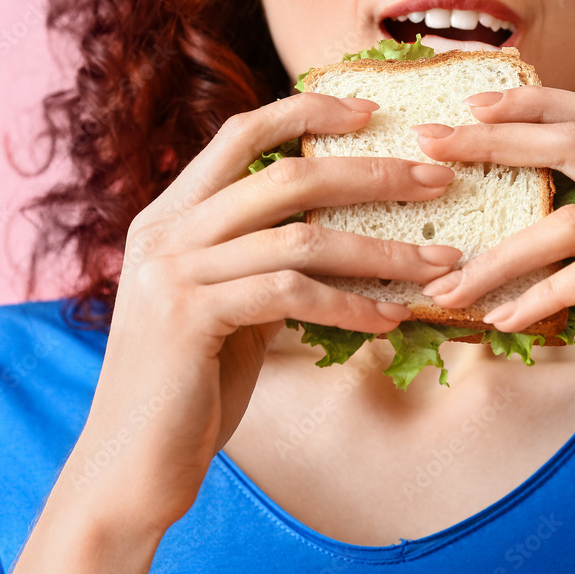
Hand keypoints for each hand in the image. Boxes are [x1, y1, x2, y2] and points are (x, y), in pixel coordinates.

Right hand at [4, 93, 462, 573]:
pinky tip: (393, 318)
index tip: (372, 112)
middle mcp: (166, 231)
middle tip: (438, 180)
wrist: (132, 462)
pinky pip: (292, 295)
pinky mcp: (190, 316)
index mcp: (172, 216)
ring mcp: (173, 271)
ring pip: (301, 238)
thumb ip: (266, 264)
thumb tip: (341, 239)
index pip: (243, 134)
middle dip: (373, 174)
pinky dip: (352, 304)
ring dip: (383, 251)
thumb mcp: (228, 307)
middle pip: (287, 176)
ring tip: (442, 263)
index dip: (308, 111)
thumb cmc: (190, 386)